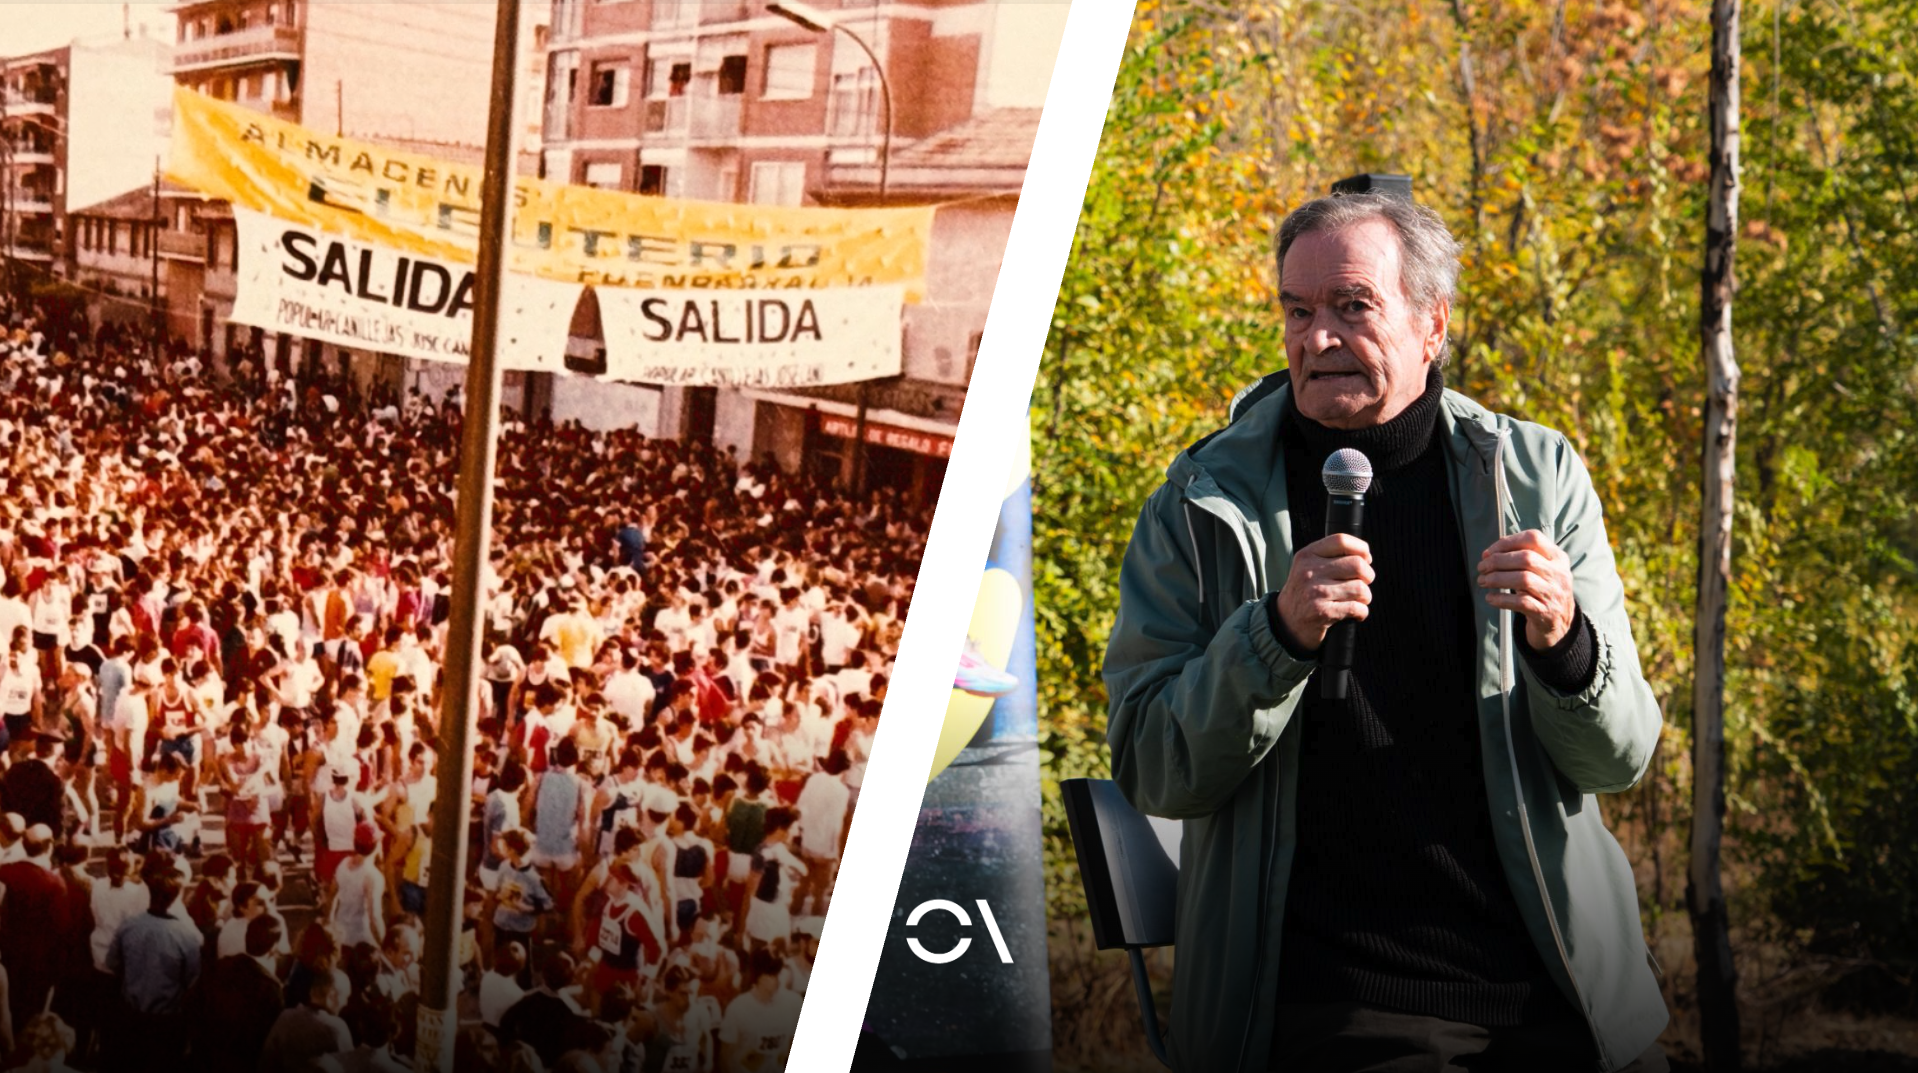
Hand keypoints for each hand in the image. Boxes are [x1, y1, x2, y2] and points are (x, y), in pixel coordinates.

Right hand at [1275, 533, 1373, 651]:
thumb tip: (1365, 556)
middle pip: (1357, 565)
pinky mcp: (1323, 612)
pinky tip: (1354, 613)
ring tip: (1357, 600)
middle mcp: (1310, 571)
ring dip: (1365, 597)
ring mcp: (1316, 592)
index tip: (1366, 558)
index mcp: (1307, 555)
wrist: (1286, 622)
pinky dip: (1362, 612)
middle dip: (1368, 576)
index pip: (1341, 540)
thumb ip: (1329, 556)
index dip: (1361, 548)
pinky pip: (1357, 608)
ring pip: (1360, 588)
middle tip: (1363, 583)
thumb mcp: (1307, 567)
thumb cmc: (1304, 593)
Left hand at [1478, 530, 1575, 648]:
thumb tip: (1488, 554)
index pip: (1533, 539)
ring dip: (1497, 579)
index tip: (1488, 552)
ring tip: (1483, 581)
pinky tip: (1490, 598)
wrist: (1560, 619)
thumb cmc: (1542, 588)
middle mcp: (1559, 573)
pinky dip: (1501, 599)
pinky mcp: (1544, 611)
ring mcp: (1553, 593)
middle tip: (1482, 568)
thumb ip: (1520, 557)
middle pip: (1526, 558)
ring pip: (1523, 579)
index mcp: (1557, 557)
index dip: (1507, 542)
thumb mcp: (1540, 569)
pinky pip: (1521, 602)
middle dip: (1498, 561)